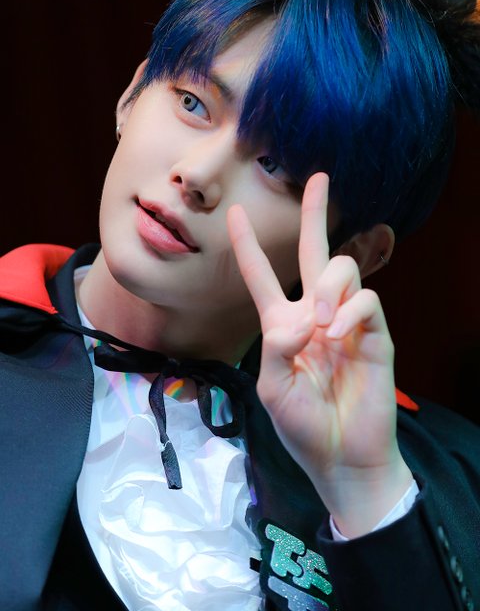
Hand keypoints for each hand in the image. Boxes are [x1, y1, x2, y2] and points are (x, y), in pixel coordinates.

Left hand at [227, 173, 412, 536]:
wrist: (343, 457)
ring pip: (342, 270)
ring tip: (320, 322)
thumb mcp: (272, 387)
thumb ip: (275, 348)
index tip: (235, 214)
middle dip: (315, 214)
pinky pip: (365, 301)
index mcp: (284, 325)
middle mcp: (315, 314)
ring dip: (327, 287)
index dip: (247, 247)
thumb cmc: (303, 426)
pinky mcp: (375, 334)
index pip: (263, 277)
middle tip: (317, 177)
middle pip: (315, 252)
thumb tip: (302, 318)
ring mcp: (347, 321)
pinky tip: (336, 335)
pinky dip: (349, 312)